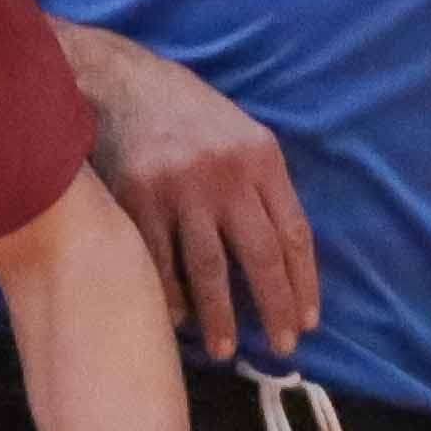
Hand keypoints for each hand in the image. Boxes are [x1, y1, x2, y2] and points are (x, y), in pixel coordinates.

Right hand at [74, 28, 318, 361]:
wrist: (124, 81)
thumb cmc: (190, 116)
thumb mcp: (241, 136)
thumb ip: (263, 188)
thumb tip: (284, 259)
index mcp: (261, 157)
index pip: (293, 233)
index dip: (303, 284)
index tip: (306, 322)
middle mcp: (225, 173)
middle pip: (260, 255)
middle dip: (274, 307)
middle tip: (280, 348)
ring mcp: (179, 187)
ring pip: (208, 267)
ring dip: (219, 315)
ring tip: (225, 349)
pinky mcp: (136, 197)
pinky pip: (158, 260)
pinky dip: (169, 295)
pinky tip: (179, 320)